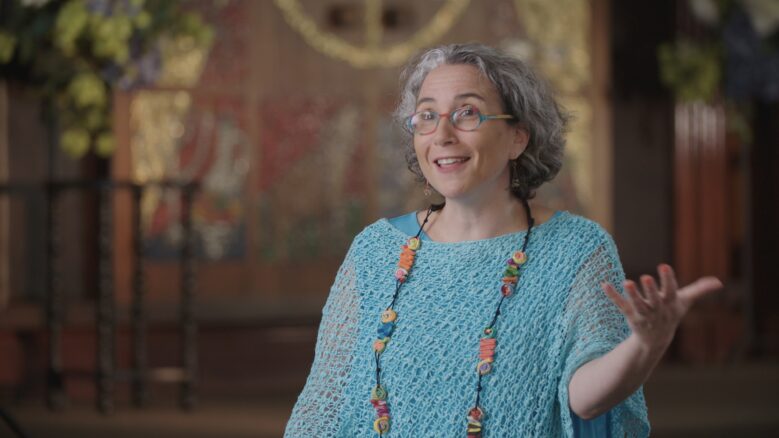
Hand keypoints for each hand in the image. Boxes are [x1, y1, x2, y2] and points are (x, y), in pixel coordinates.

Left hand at [601, 264, 722, 350]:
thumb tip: (718, 282)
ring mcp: (643, 313)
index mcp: (670, 302)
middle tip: (645, 277)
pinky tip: (605, 285)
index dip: (668, 279)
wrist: (656, 339)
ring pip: (637, 304)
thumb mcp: (685, 302)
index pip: (670, 290)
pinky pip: (620, 305)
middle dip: (650, 290)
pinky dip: (613, 295)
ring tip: (626, 282)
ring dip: (632, 294)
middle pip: (654, 300)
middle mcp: (657, 309)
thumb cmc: (671, 314)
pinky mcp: (630, 315)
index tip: (664, 266)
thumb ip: (700, 290)